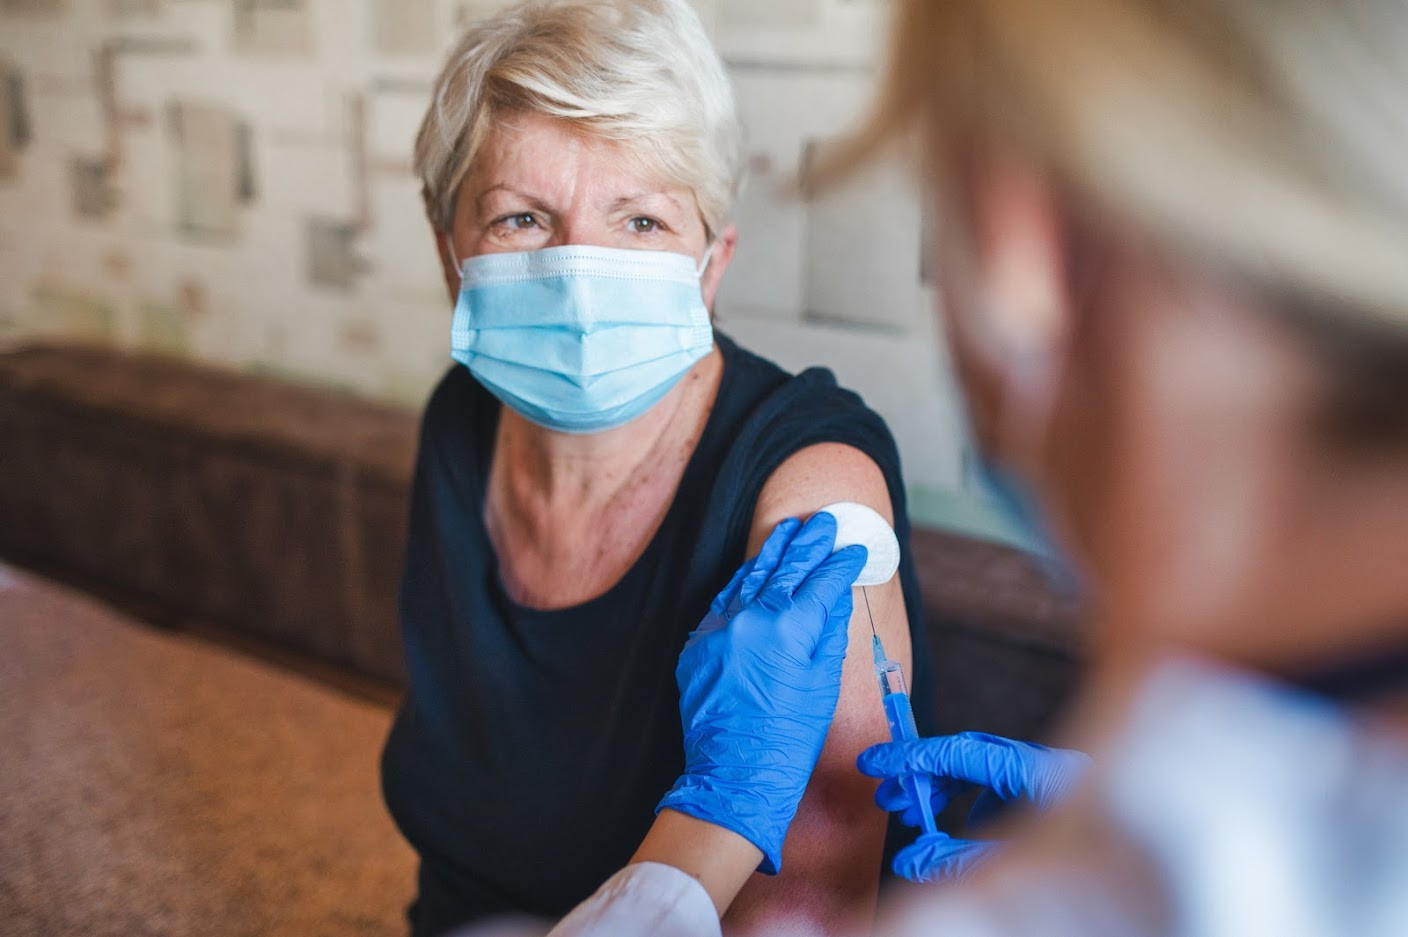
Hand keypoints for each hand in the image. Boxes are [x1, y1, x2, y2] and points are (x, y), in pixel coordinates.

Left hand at [657, 512, 866, 874]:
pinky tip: (753, 568)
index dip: (840, 565)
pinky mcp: (698, 645)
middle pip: (784, 569)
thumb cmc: (788, 738)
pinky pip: (722, 602)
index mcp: (787, 628)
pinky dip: (741, 583)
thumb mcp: (822, 684)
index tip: (853, 549)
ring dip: (771, 553)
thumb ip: (829, 632)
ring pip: (748, 578)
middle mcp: (749, 619)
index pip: (821, 583)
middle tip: (824, 522)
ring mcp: (718, 630)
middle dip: (807, 543)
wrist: (735, 776)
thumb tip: (836, 596)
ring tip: (788, 530)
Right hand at [856, 731, 1090, 881]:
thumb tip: (912, 858)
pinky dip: (981, 812)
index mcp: (1045, 776)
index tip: (878, 765)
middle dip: (928, 777)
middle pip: (975, 759)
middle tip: (890, 797)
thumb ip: (958, 861)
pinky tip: (965, 838)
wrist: (1152, 884)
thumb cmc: (1095, 878)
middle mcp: (1052, 774)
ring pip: (992, 780)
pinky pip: (1011, 799)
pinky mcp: (1063, 809)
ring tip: (919, 818)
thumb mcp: (1013, 870)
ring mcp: (1058, 789)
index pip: (965, 754)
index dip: (916, 758)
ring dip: (951, 797)